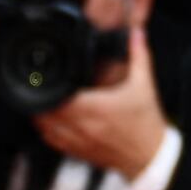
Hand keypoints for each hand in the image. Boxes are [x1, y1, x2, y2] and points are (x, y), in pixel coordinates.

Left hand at [34, 19, 170, 175]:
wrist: (150, 157)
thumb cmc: (146, 124)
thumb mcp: (144, 85)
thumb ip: (139, 55)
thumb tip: (137, 33)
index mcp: (96, 108)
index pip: (59, 97)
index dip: (48, 87)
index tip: (46, 77)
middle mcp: (84, 126)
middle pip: (46, 113)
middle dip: (41, 99)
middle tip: (41, 86)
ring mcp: (79, 141)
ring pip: (45, 129)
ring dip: (40, 115)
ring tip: (42, 102)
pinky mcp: (78, 152)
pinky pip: (52, 142)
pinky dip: (46, 130)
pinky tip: (49, 121)